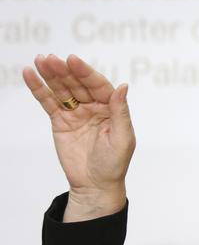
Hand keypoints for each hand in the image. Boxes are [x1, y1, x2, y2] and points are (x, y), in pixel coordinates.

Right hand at [23, 54, 135, 221]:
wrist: (95, 185)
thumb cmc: (114, 164)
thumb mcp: (123, 138)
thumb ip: (120, 112)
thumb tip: (123, 86)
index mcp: (111, 108)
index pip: (98, 85)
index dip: (86, 72)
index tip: (73, 60)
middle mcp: (93, 107)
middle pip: (77, 84)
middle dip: (65, 71)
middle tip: (51, 59)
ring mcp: (76, 113)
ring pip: (62, 89)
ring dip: (50, 75)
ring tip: (40, 60)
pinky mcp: (60, 121)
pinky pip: (48, 102)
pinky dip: (38, 88)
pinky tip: (30, 74)